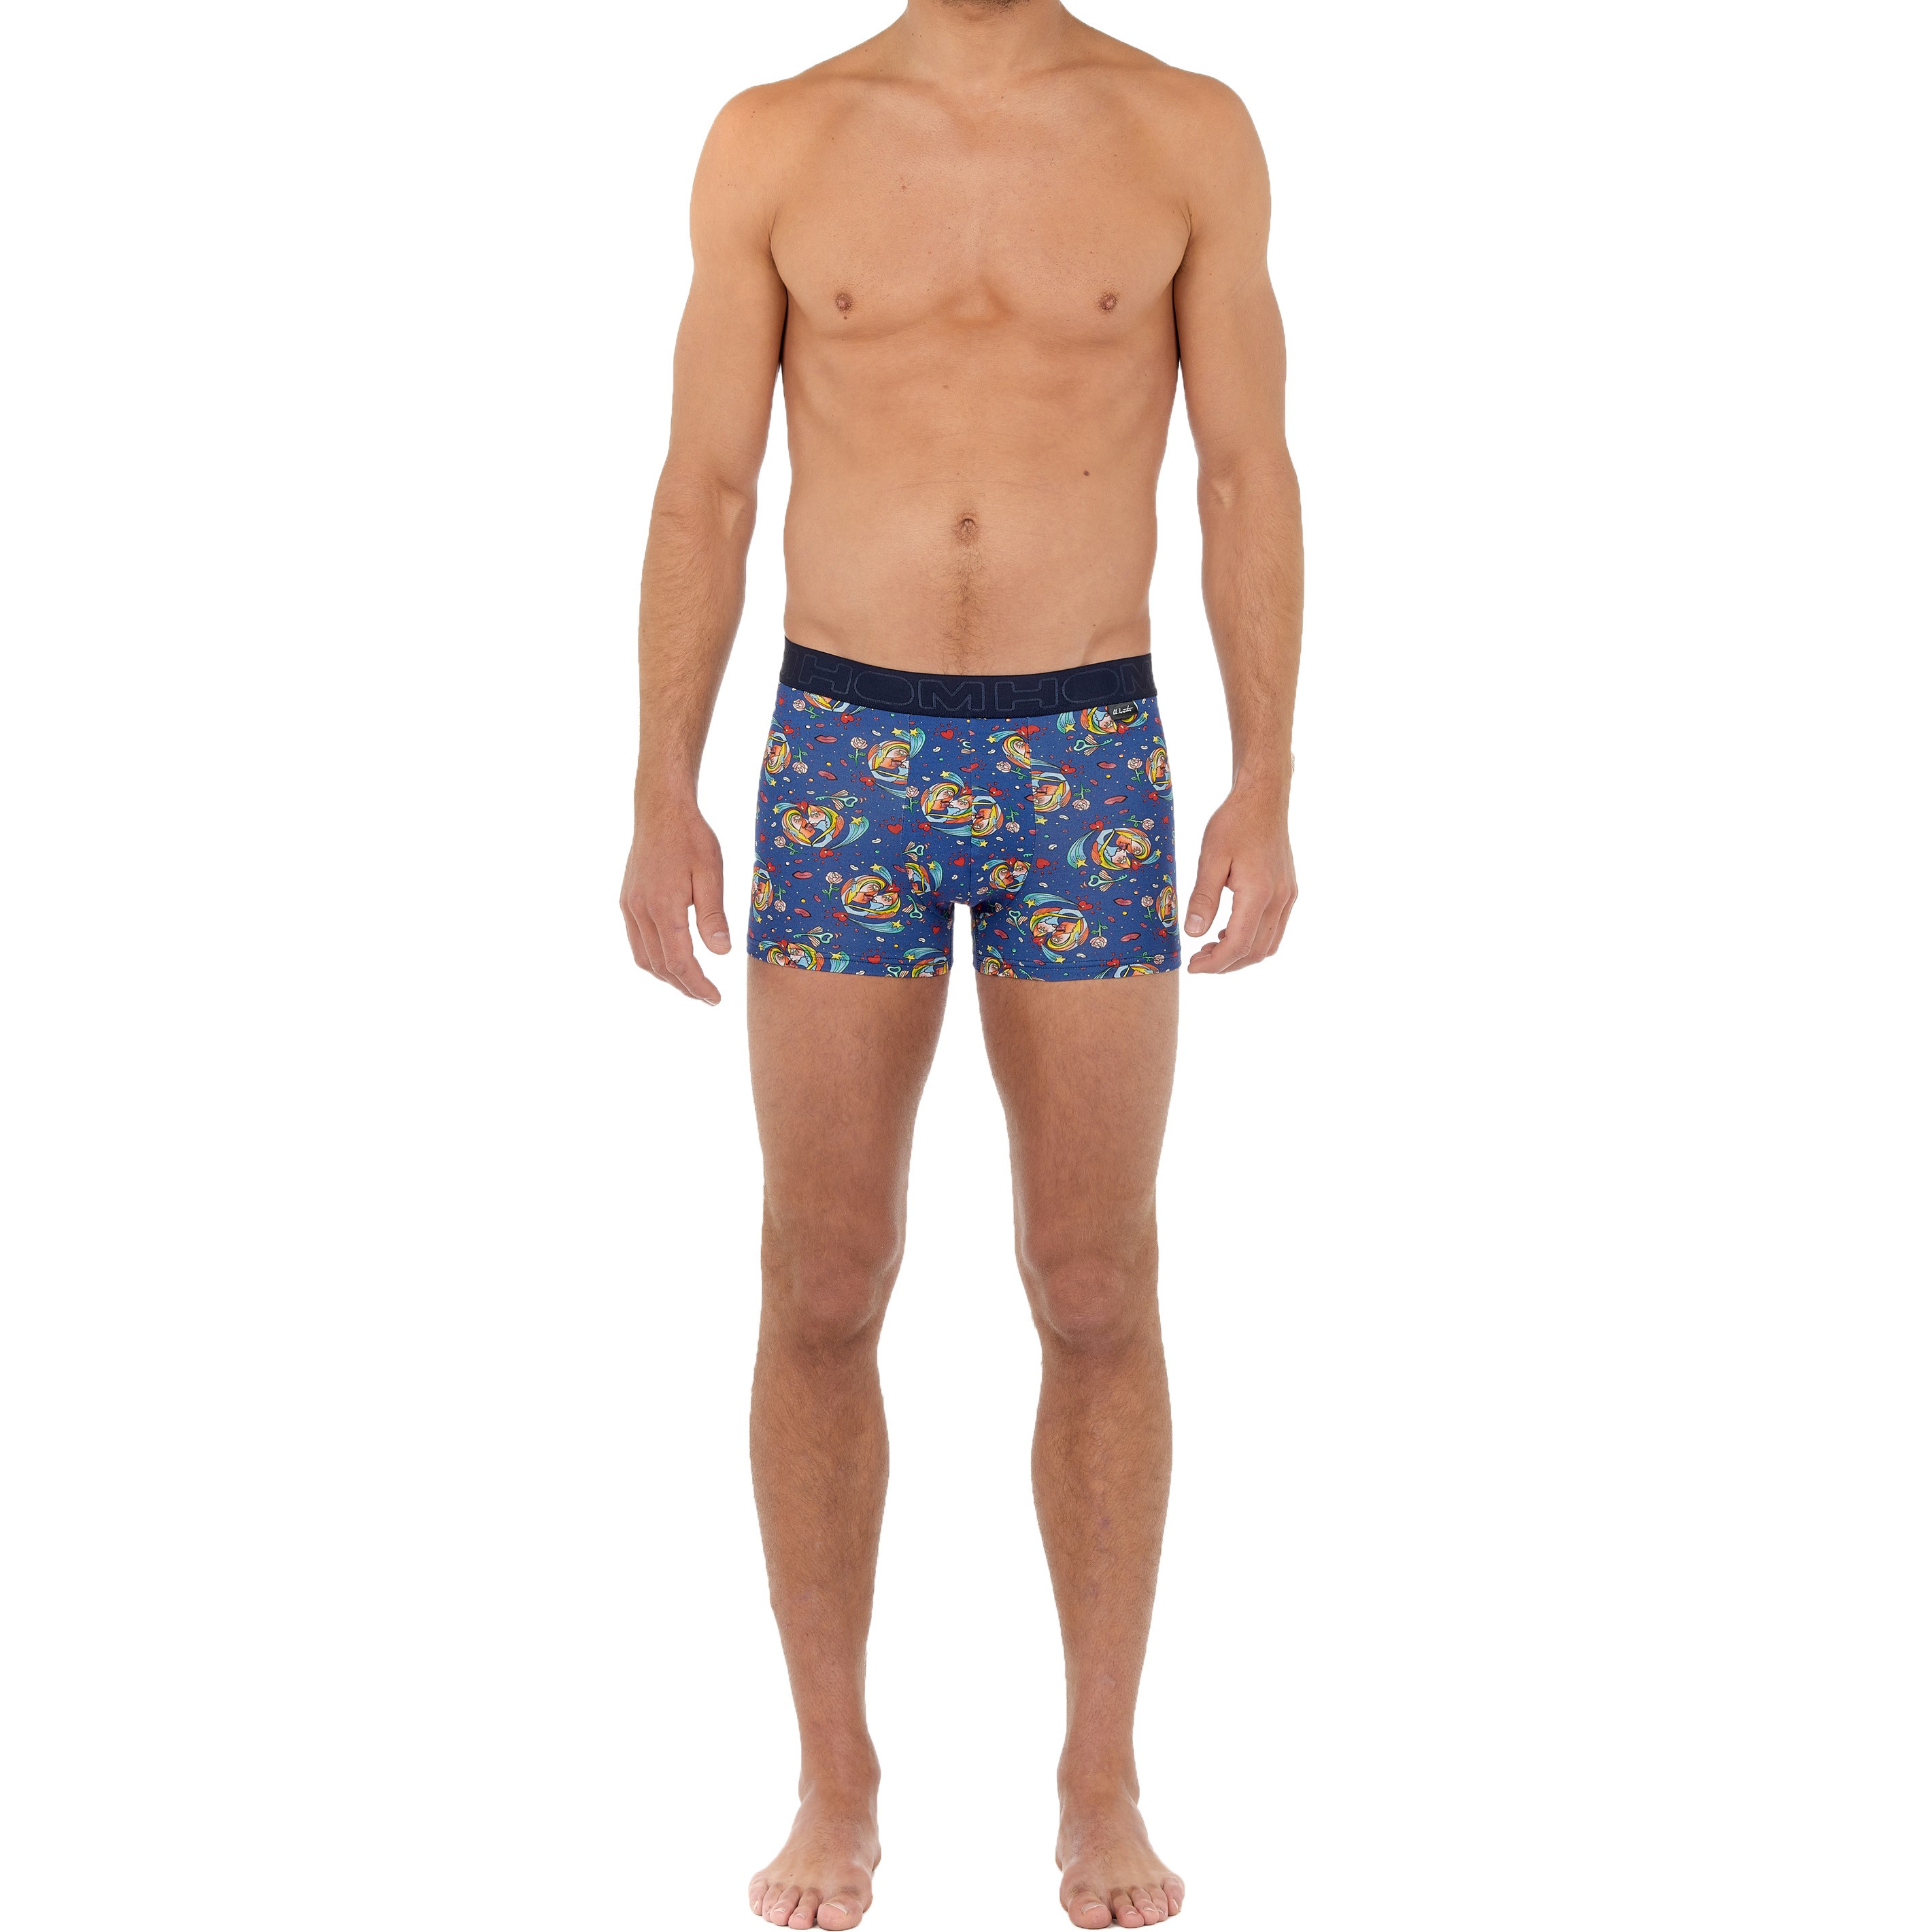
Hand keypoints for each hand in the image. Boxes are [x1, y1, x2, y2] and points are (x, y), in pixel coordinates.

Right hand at [620, 798, 731, 1003]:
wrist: (661, 809)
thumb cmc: (691, 837)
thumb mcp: (711, 872)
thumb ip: (713, 914)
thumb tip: (720, 953)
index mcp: (663, 907)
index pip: (679, 961)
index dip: (697, 985)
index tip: (715, 999)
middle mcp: (640, 910)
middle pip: (659, 966)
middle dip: (684, 986)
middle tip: (707, 998)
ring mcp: (629, 906)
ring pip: (643, 957)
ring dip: (666, 976)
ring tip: (691, 984)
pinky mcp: (627, 900)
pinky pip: (636, 941)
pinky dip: (653, 959)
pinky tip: (670, 959)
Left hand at [1184, 790, 1297, 972]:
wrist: (1263, 799)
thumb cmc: (1234, 823)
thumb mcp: (1210, 858)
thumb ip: (1203, 897)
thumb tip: (1193, 933)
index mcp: (1259, 893)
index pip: (1239, 945)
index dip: (1215, 963)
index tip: (1192, 967)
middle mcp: (1279, 899)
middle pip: (1256, 951)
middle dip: (1226, 964)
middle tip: (1198, 961)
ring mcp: (1288, 896)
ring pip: (1269, 944)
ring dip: (1241, 955)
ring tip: (1211, 949)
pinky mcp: (1288, 892)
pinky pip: (1275, 929)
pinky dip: (1253, 940)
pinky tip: (1229, 932)